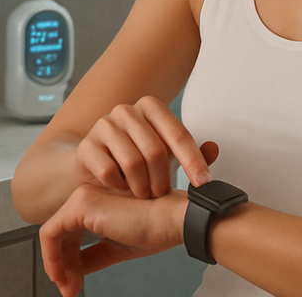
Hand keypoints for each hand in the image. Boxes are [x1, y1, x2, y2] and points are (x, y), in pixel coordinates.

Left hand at [40, 184, 188, 296]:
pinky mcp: (80, 206)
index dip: (69, 262)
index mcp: (96, 203)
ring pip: (52, 235)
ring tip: (67, 287)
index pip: (71, 235)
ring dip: (56, 265)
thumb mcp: (117, 248)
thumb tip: (73, 273)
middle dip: (62, 267)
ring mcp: (81, 199)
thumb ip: (93, 256)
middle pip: (61, 236)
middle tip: (69, 290)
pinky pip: (50, 233)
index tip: (73, 285)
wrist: (173, 220)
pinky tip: (60, 275)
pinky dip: (51, 257)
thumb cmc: (155, 229)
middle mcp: (86, 196)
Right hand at [73, 95, 219, 198]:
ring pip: (132, 162)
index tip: (204, 184)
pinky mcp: (86, 146)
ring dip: (142, 187)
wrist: (94, 166)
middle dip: (162, 180)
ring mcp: (103, 125)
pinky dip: (119, 187)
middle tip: (161, 194)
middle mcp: (126, 110)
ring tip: (143, 194)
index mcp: (150, 107)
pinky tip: (121, 188)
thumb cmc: (136, 159)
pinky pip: (109, 172)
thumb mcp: (166, 156)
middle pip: (155, 151)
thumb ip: (192, 154)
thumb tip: (214, 148)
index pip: (178, 134)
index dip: (194, 161)